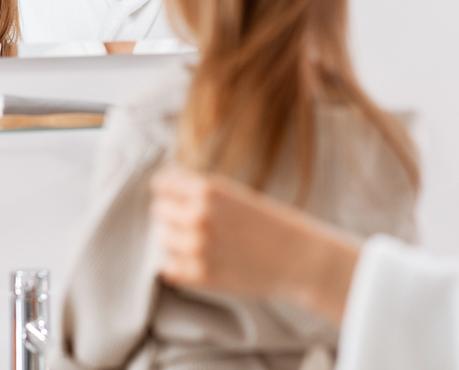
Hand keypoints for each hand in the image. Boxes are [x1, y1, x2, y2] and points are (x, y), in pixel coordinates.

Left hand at [150, 167, 359, 323]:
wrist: (299, 259)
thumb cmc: (270, 224)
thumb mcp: (235, 195)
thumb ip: (200, 192)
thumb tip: (162, 190)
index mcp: (208, 189)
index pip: (162, 184)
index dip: (168, 190)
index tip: (175, 197)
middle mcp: (199, 215)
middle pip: (158, 211)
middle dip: (171, 215)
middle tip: (192, 222)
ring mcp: (198, 247)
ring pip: (162, 239)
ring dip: (175, 240)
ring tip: (200, 242)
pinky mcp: (201, 275)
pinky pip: (168, 268)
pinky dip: (178, 265)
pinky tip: (197, 261)